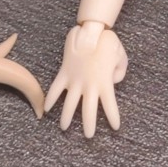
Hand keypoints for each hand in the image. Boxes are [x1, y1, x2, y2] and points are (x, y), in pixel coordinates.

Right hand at [44, 22, 128, 137]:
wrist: (91, 30)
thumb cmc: (109, 42)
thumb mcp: (121, 57)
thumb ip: (119, 72)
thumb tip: (114, 81)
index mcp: (104, 83)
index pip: (110, 105)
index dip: (113, 117)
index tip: (115, 128)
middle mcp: (89, 85)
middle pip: (88, 110)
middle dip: (88, 125)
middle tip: (88, 136)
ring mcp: (75, 80)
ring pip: (69, 104)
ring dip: (67, 117)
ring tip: (64, 128)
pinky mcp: (65, 73)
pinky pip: (56, 89)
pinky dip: (50, 99)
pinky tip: (46, 110)